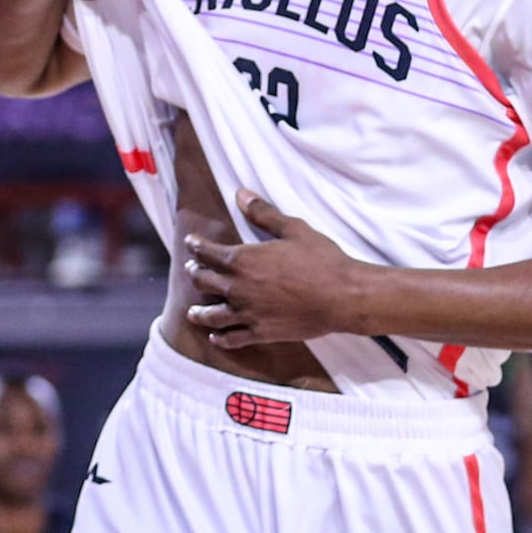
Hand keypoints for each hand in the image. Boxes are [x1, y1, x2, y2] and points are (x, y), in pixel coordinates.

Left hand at [182, 192, 369, 348]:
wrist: (341, 296)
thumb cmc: (321, 259)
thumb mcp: (293, 229)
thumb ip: (263, 213)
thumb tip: (240, 194)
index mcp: (242, 260)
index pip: (208, 252)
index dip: (196, 246)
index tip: (190, 243)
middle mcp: (238, 288)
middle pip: (204, 281)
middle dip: (195, 273)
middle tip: (191, 270)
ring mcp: (247, 313)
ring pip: (212, 314)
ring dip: (199, 311)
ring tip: (192, 311)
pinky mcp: (261, 332)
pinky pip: (233, 338)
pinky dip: (220, 338)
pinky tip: (215, 338)